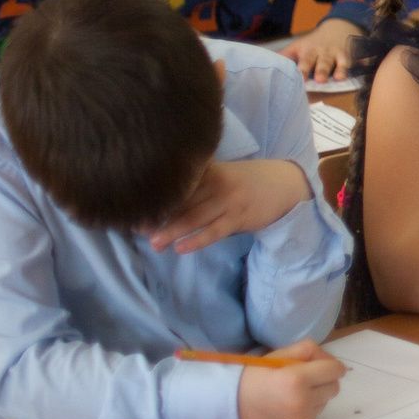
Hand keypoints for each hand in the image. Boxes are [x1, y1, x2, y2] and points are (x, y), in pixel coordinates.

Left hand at [146, 159, 311, 253]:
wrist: (285, 184)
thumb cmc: (246, 182)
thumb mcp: (222, 175)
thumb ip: (197, 183)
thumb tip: (162, 201)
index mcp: (208, 171)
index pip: (177, 186)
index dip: (155, 199)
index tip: (134, 211)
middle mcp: (216, 183)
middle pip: (181, 202)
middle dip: (158, 217)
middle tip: (138, 230)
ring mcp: (229, 200)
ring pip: (195, 217)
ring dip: (173, 231)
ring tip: (155, 244)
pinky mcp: (240, 216)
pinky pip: (216, 230)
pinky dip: (198, 239)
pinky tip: (182, 248)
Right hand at [236, 341, 344, 418]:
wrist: (231, 407)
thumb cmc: (255, 377)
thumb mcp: (279, 355)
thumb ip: (308, 351)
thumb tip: (332, 360)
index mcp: (296, 379)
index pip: (334, 370)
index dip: (332, 366)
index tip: (325, 366)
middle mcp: (302, 402)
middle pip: (334, 387)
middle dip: (325, 380)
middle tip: (307, 379)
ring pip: (326, 402)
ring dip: (317, 396)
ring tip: (294, 394)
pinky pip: (315, 416)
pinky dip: (308, 410)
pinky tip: (289, 407)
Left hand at [288, 19, 362, 82]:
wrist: (337, 28)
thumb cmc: (313, 44)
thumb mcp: (297, 47)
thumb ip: (285, 57)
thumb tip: (267, 66)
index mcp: (309, 51)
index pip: (305, 61)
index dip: (303, 68)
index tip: (300, 76)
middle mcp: (325, 52)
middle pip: (323, 62)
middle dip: (322, 70)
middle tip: (320, 80)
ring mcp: (340, 53)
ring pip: (341, 61)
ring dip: (341, 69)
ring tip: (340, 78)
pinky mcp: (354, 54)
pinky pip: (360, 58)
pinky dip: (364, 61)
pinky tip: (367, 65)